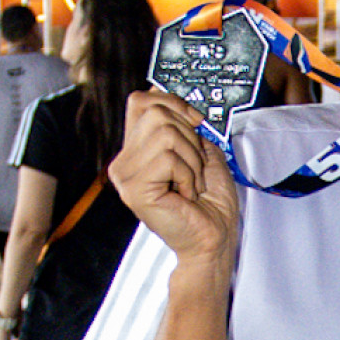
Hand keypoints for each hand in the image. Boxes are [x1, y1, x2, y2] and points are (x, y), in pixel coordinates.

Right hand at [111, 89, 239, 269]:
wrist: (214, 238)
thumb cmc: (210, 205)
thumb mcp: (202, 152)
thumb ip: (185, 126)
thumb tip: (176, 102)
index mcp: (137, 151)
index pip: (141, 101)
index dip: (172, 101)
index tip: (196, 122)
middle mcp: (125, 162)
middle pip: (156, 112)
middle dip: (189, 137)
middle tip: (195, 168)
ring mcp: (126, 176)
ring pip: (165, 133)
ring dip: (191, 160)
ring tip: (191, 184)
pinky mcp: (135, 190)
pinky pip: (168, 158)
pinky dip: (189, 175)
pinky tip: (185, 195)